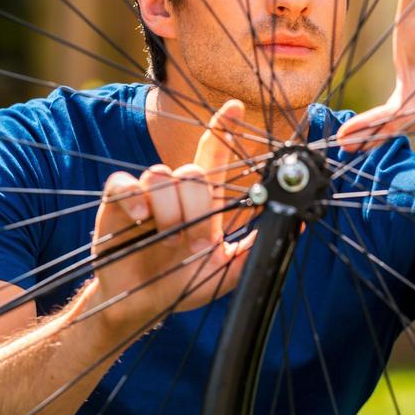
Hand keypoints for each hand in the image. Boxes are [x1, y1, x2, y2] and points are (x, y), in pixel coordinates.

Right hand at [90, 99, 254, 333]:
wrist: (142, 305)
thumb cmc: (183, 284)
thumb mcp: (226, 271)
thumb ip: (257, 246)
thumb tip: (298, 221)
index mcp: (203, 201)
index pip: (214, 155)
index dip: (223, 129)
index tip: (235, 109)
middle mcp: (176, 191)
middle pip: (193, 172)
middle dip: (198, 209)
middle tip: (197, 243)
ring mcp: (146, 194)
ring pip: (161, 176)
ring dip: (170, 215)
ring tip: (169, 242)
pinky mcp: (117, 202)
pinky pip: (124, 184)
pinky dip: (133, 200)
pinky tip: (140, 219)